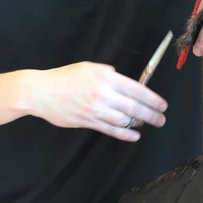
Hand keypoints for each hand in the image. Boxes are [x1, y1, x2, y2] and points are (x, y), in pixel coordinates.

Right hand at [30, 62, 167, 141]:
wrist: (40, 92)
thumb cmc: (64, 77)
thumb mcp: (89, 67)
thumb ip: (108, 73)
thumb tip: (124, 81)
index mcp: (106, 77)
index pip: (136, 90)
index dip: (152, 99)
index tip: (162, 104)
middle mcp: (103, 94)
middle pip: (134, 107)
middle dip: (152, 114)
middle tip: (161, 118)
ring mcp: (96, 110)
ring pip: (124, 120)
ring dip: (139, 123)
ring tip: (148, 124)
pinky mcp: (88, 122)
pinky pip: (111, 130)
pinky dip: (125, 134)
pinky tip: (134, 135)